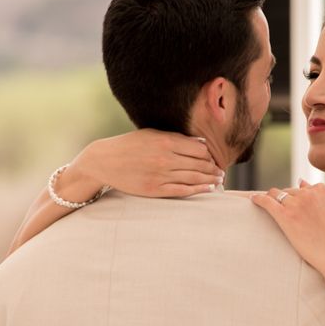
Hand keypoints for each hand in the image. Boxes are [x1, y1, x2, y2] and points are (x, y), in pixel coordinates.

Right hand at [71, 129, 223, 197]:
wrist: (104, 161)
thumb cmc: (129, 145)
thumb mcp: (151, 134)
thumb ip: (175, 138)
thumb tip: (199, 142)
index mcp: (166, 141)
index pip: (199, 149)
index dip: (210, 154)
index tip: (214, 158)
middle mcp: (166, 158)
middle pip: (200, 164)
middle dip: (213, 168)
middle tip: (221, 172)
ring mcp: (161, 175)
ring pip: (194, 178)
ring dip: (210, 180)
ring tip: (219, 180)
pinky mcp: (154, 189)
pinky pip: (183, 191)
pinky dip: (199, 190)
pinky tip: (208, 189)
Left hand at [250, 180, 324, 273]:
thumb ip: (319, 196)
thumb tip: (301, 181)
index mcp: (321, 190)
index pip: (302, 187)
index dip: (296, 197)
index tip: (292, 205)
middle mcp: (308, 193)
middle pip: (288, 191)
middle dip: (284, 199)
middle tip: (280, 210)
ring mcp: (296, 203)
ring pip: (277, 193)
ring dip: (272, 198)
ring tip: (265, 203)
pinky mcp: (285, 215)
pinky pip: (267, 201)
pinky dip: (258, 199)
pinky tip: (253, 199)